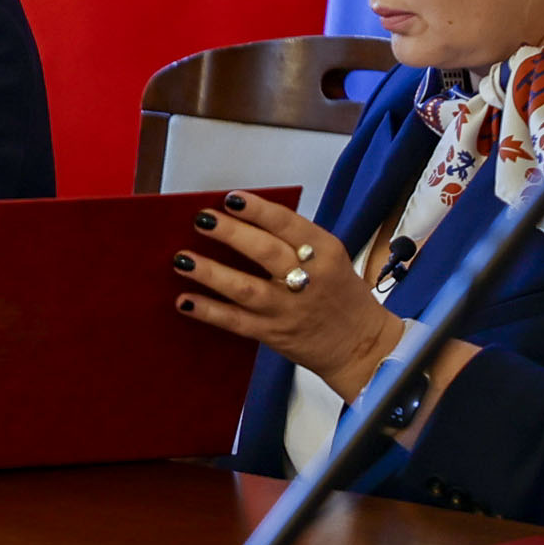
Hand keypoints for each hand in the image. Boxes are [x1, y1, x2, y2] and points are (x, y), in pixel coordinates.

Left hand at [175, 191, 430, 400]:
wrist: (361, 345)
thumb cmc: (342, 295)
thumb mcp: (331, 258)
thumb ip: (295, 239)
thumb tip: (245, 219)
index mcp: (325, 253)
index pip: (288, 224)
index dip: (258, 210)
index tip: (230, 198)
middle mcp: (308, 280)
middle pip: (265, 252)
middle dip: (230, 233)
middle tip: (202, 220)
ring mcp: (288, 310)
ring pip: (245, 289)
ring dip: (211, 273)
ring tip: (182, 259)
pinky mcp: (273, 334)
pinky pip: (236, 322)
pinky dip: (209, 311)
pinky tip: (185, 300)